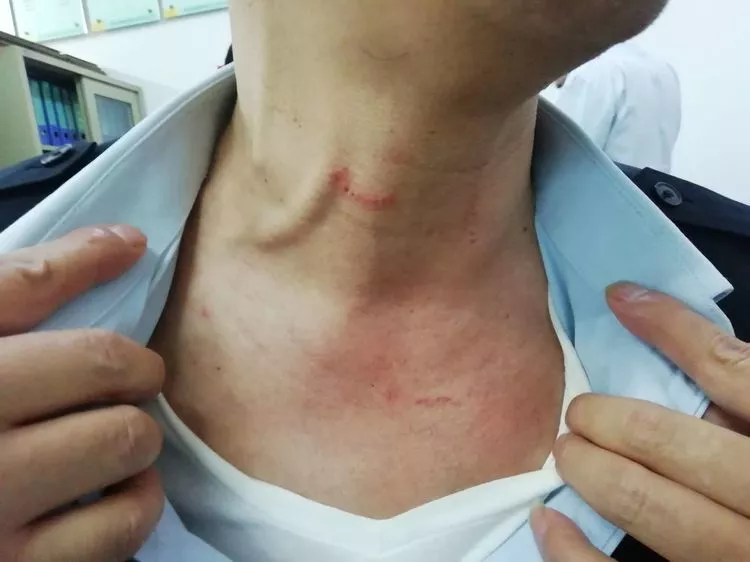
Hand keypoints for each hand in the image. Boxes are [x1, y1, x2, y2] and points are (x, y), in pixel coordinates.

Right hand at [0, 226, 165, 561]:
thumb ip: (21, 289)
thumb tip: (127, 241)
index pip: (25, 282)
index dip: (92, 260)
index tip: (129, 250)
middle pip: (103, 363)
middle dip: (130, 368)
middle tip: (122, 381)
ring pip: (126, 438)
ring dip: (132, 435)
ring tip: (104, 441)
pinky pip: (125, 521)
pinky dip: (132, 504)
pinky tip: (101, 497)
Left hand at [531, 282, 749, 561]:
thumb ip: (739, 388)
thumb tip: (659, 324)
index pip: (730, 369)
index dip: (671, 328)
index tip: (620, 299)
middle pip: (671, 443)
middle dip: (609, 420)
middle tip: (580, 413)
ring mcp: (736, 554)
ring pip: (649, 505)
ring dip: (592, 470)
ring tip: (569, 451)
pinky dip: (573, 550)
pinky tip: (548, 521)